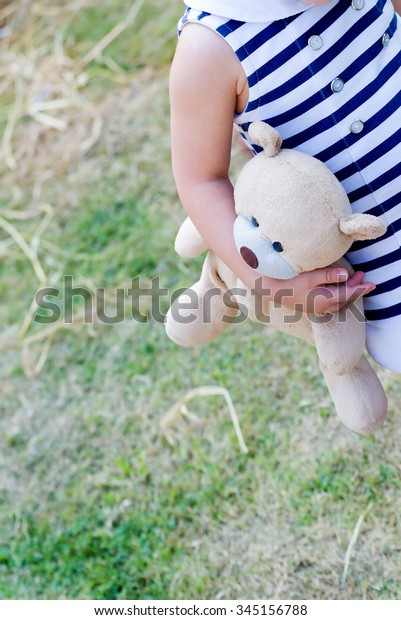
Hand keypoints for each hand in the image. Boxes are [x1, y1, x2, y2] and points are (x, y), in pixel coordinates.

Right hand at [258, 267, 374, 314]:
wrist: (270, 289)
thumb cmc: (288, 280)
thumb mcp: (309, 275)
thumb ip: (328, 275)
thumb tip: (346, 274)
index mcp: (323, 299)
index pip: (347, 294)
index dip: (360, 288)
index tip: (372, 284)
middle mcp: (321, 306)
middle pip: (344, 299)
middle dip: (354, 288)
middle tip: (362, 275)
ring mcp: (315, 308)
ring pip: (337, 302)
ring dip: (346, 291)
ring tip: (351, 278)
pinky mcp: (309, 306)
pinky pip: (329, 303)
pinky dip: (337, 295)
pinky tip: (336, 288)